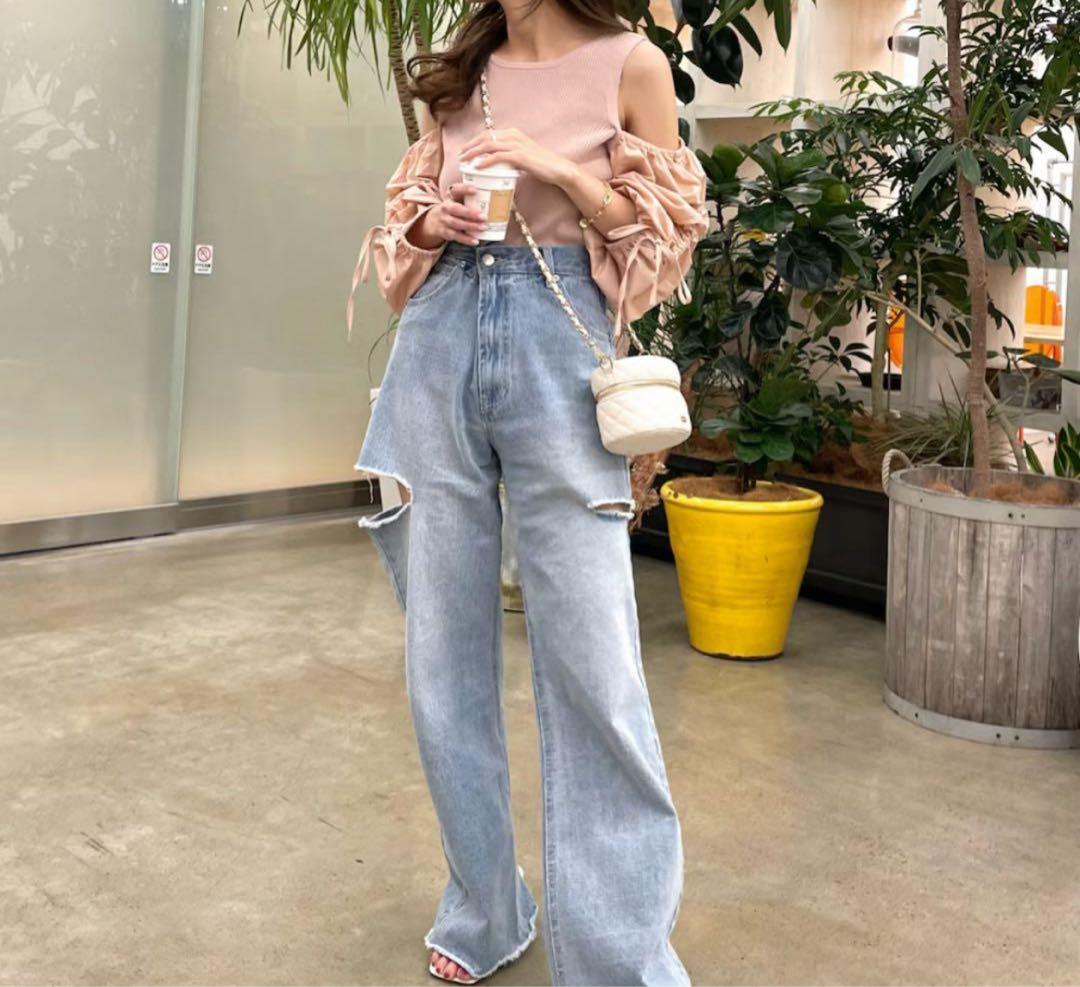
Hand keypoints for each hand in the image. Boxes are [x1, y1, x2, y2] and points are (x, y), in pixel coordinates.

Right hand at [409, 181, 486, 247]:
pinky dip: (466, 239)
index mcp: (450, 196)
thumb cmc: (452, 208)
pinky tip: (475, 241)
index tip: (475, 190)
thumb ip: (468, 197)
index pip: (455, 190)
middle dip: (470, 213)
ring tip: (483, 227)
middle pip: (456, 209)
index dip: (464, 189)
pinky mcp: (445, 232)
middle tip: (483, 217)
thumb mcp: (456, 199)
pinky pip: (456, 236)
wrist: (434, 221)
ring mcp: (444, 220)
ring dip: (470, 226)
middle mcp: (445, 207)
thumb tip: (492, 199)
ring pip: (456, 223)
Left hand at [458, 128, 575, 188]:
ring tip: (464, 161)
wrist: (557, 169)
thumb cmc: (541, 165)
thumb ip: (511, 156)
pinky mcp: (519, 156)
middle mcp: (513, 136)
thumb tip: (499, 165)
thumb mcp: (523, 157)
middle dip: (470, 146)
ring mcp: (516, 145)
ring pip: (488, 145)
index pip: (488, 134)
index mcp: (513, 133)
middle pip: (485, 137)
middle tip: (460, 156)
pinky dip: (485, 161)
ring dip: (473, 153)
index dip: (474, 141)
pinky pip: (497, 157)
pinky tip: (477, 167)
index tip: (465, 150)